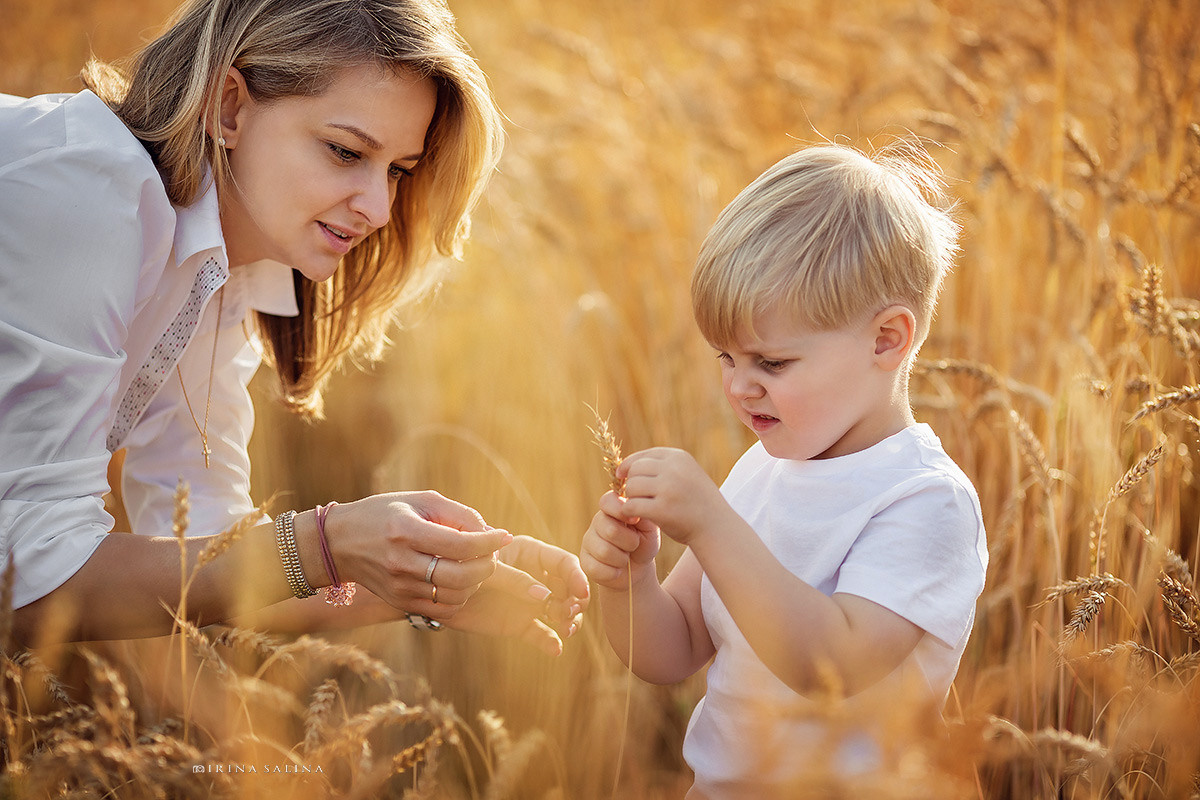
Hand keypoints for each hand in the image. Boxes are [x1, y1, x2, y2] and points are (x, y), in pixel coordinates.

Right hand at [328, 491, 510, 618]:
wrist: (339, 543)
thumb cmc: (385, 514)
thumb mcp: (420, 500)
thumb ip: (458, 514)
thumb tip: (491, 533)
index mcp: (405, 530)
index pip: (460, 545)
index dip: (489, 543)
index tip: (503, 536)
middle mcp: (401, 562)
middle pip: (460, 577)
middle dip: (487, 566)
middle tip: (491, 554)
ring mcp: (399, 587)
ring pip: (455, 597)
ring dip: (476, 583)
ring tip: (475, 566)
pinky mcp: (400, 602)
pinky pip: (442, 610)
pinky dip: (460, 598)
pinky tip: (459, 582)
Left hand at [444, 535, 588, 655]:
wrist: (437, 590)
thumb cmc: (462, 567)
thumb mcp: (488, 569)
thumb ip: (516, 580)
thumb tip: (545, 597)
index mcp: (532, 554)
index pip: (564, 563)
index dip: (577, 577)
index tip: (580, 593)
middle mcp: (536, 578)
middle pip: (569, 590)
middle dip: (575, 602)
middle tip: (566, 613)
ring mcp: (530, 602)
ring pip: (561, 613)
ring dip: (569, 621)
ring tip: (563, 629)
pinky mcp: (520, 624)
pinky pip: (541, 634)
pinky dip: (550, 642)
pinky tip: (555, 649)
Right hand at [580, 491, 659, 590]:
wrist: (639, 569)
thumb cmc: (644, 543)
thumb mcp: (649, 527)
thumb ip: (642, 514)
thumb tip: (631, 509)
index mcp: (612, 509)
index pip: (607, 501)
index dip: (621, 511)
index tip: (635, 521)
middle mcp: (597, 522)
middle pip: (610, 530)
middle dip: (629, 542)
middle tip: (634, 545)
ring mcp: (588, 541)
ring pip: (604, 551)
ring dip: (622, 559)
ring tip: (626, 557)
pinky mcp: (585, 562)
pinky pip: (598, 569)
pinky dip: (614, 572)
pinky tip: (617, 569)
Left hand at [614, 448, 730, 545]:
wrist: (717, 528)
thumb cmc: (697, 503)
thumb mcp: (687, 475)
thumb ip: (663, 468)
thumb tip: (625, 466)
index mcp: (679, 458)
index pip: (643, 456)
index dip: (630, 467)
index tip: (624, 478)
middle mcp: (674, 469)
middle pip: (634, 470)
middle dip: (631, 484)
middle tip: (635, 498)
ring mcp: (668, 488)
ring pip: (631, 487)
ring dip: (631, 498)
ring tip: (640, 507)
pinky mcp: (662, 509)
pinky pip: (631, 505)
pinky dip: (629, 512)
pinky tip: (637, 517)